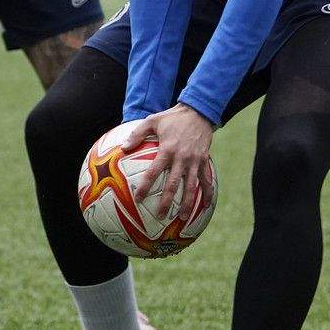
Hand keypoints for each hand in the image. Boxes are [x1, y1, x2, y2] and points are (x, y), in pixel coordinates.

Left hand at [128, 103, 215, 223]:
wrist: (198, 111)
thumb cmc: (172, 117)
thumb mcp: (152, 120)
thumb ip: (137, 134)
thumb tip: (123, 148)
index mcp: (167, 150)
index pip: (154, 172)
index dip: (145, 186)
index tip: (138, 199)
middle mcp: (181, 158)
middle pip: (173, 184)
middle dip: (166, 202)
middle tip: (160, 216)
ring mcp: (194, 160)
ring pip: (191, 186)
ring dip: (187, 203)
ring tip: (182, 217)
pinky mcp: (204, 160)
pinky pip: (206, 179)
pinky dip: (207, 192)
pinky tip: (207, 205)